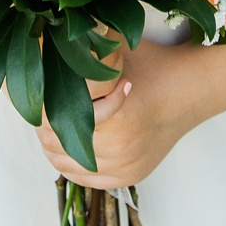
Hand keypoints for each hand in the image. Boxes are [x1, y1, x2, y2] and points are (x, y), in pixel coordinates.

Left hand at [35, 38, 194, 190]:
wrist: (188, 90)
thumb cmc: (149, 65)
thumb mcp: (114, 54)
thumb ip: (82, 55)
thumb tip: (43, 45)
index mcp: (117, 118)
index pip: (55, 123)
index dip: (41, 109)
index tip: (38, 96)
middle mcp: (122, 147)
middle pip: (58, 146)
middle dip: (44, 128)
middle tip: (39, 111)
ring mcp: (127, 165)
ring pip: (69, 166)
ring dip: (55, 148)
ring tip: (49, 127)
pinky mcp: (131, 175)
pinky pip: (88, 180)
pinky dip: (72, 166)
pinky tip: (65, 147)